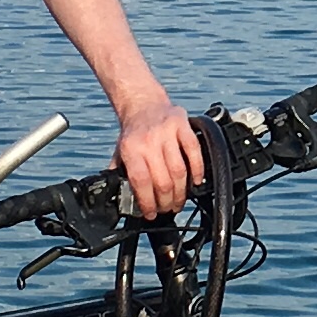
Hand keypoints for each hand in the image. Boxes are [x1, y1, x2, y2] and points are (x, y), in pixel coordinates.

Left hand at [113, 87, 206, 219]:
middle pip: (163, 180)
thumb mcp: (120, 151)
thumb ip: (120, 173)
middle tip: (167, 209)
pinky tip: (196, 181)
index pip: (141, 182)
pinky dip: (198, 170)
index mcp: (131, 148)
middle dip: (166, 201)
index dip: (148, 202)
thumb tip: (119, 197)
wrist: (144, 103)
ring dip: (181, 192)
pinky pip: (194, 151)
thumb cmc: (134, 132)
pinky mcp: (183, 125)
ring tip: (179, 201)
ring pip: (179, 170)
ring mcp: (167, 132)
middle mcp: (149, 140)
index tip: (151, 213)